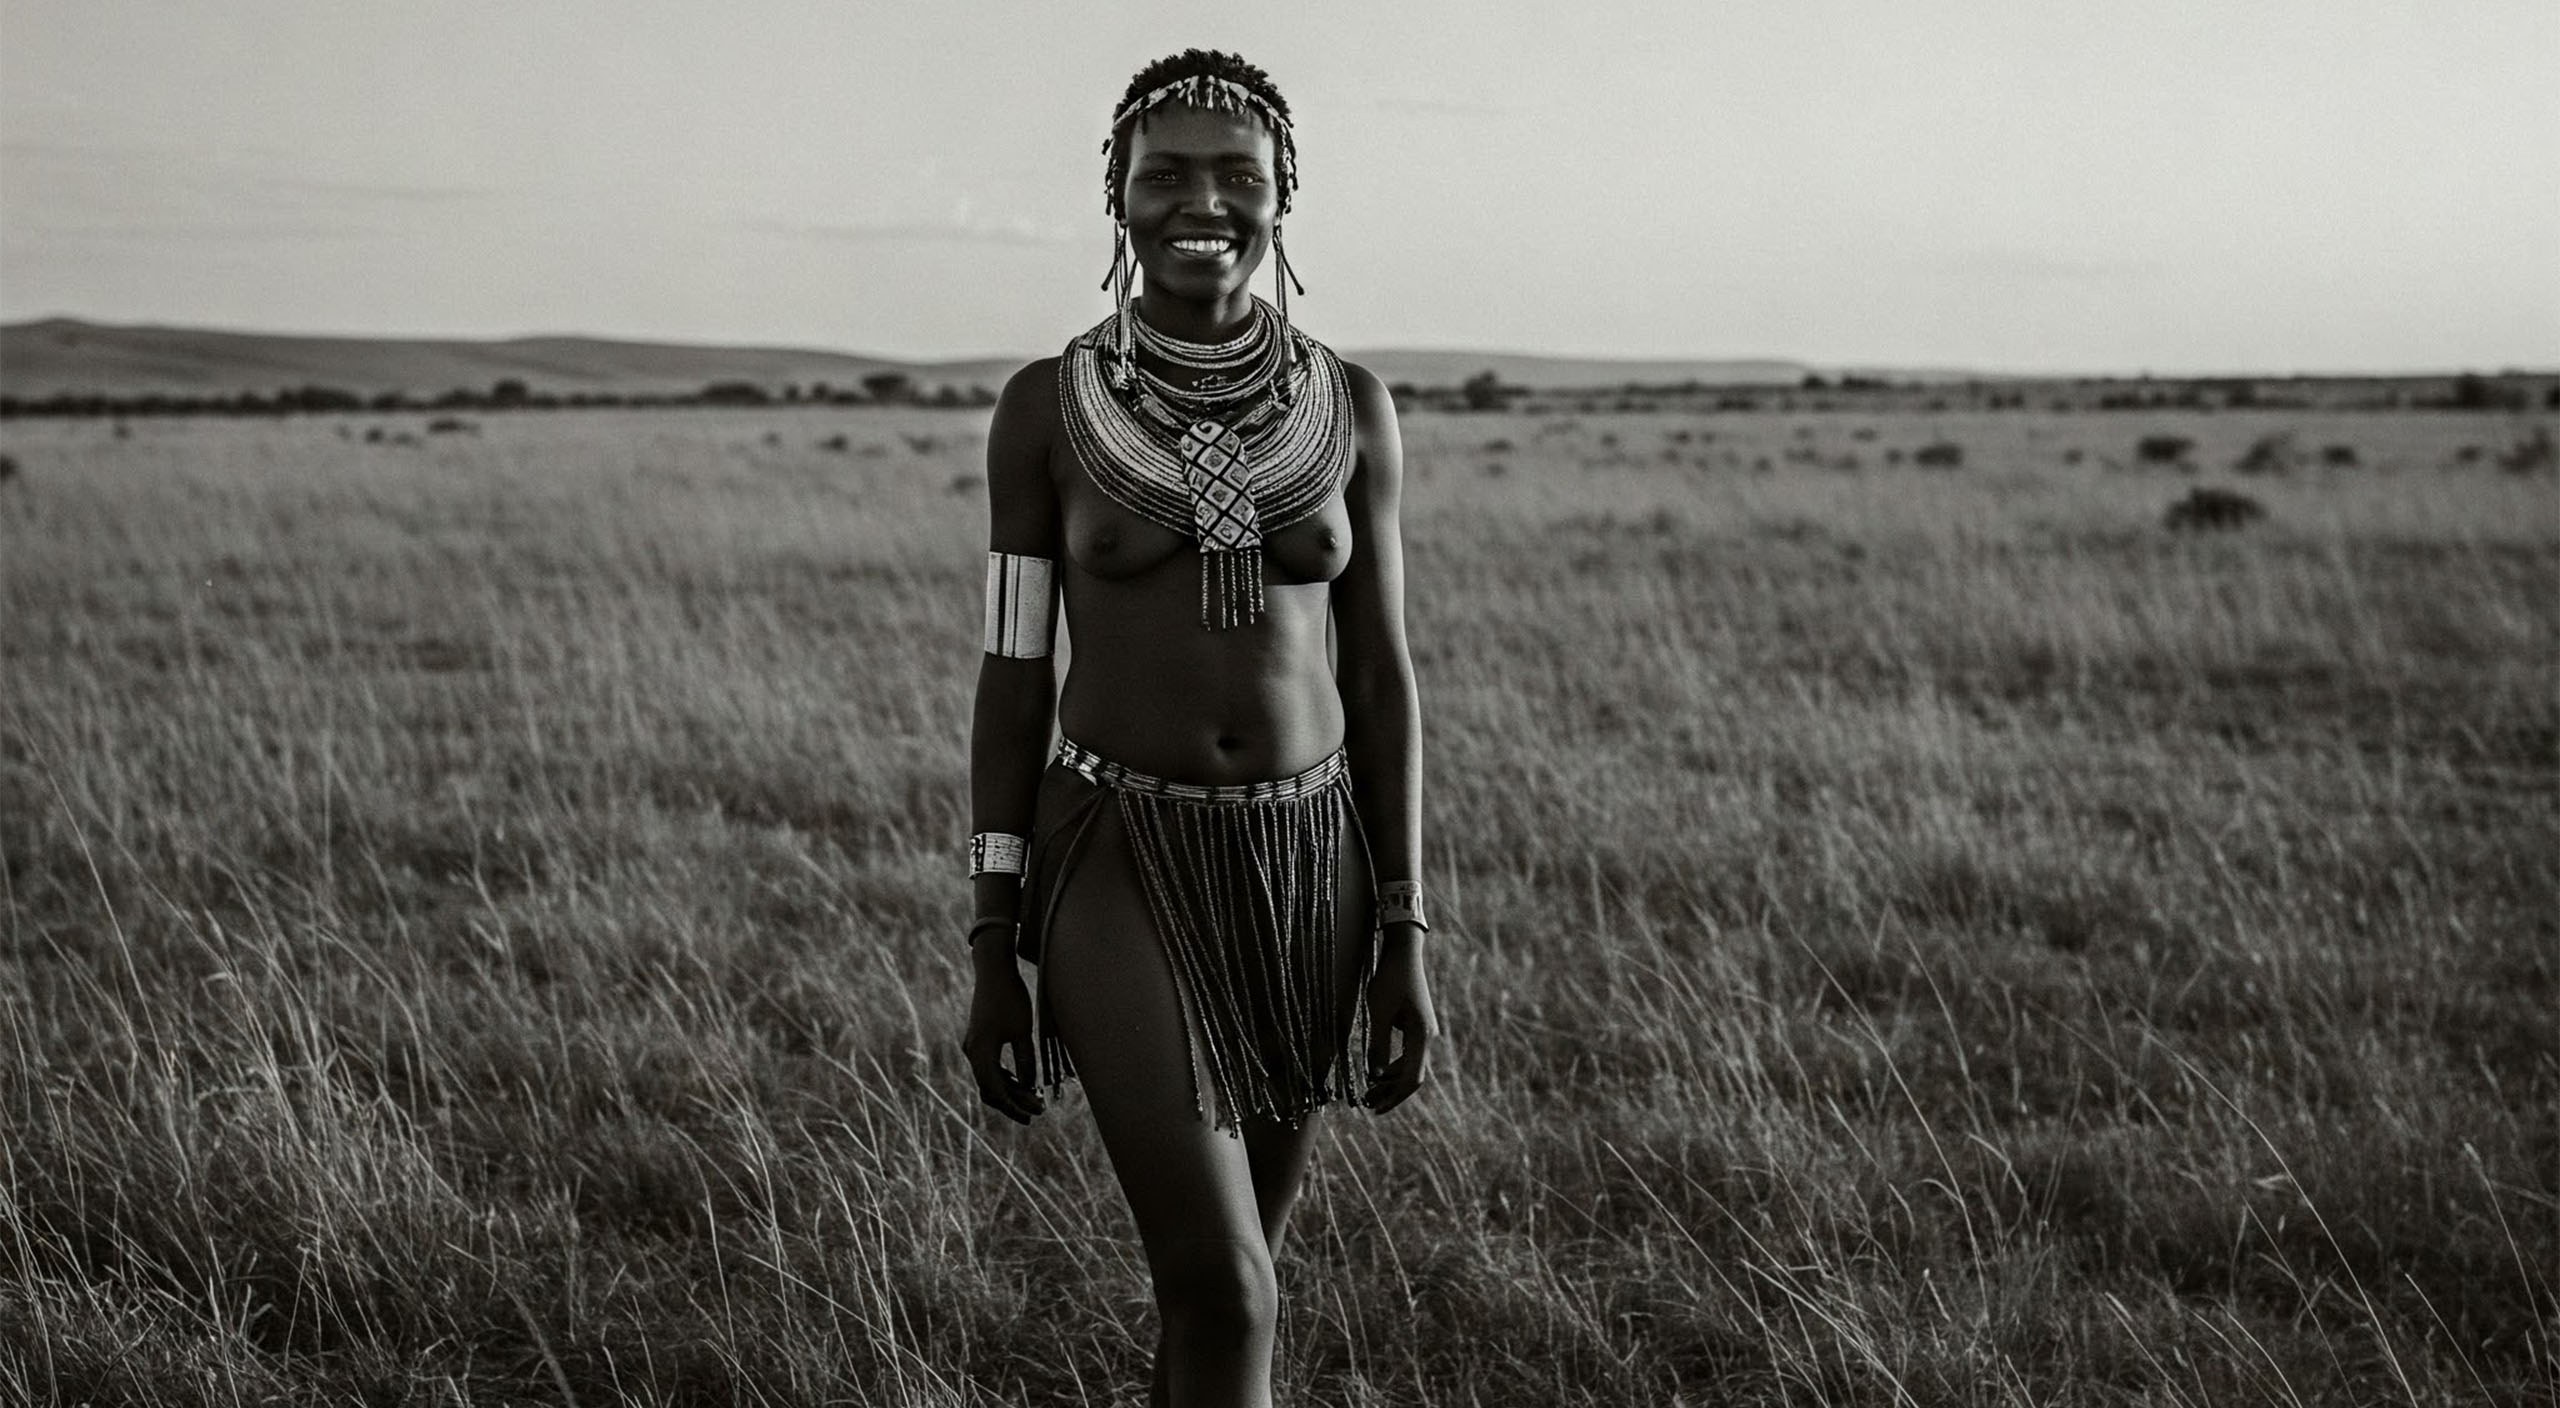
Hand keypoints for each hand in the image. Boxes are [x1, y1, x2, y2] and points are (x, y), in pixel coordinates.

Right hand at [962, 956, 1044, 1124]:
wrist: (994, 971)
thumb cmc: (1011, 998)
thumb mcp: (1023, 1031)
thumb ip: (1025, 1061)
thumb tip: (1029, 1087)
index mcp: (981, 1052)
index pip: (995, 1091)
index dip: (1014, 1106)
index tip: (1032, 1115)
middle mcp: (973, 1052)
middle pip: (990, 1089)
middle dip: (1013, 1102)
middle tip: (1037, 1112)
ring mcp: (974, 1046)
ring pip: (990, 1079)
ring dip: (1010, 1091)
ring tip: (1034, 1099)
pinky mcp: (980, 1040)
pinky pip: (990, 1067)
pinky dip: (1005, 1078)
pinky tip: (1023, 1083)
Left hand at [1363, 930, 1436, 1112]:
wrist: (1403, 952)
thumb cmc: (1390, 979)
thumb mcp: (1379, 1012)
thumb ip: (1378, 1045)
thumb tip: (1374, 1076)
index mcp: (1421, 1036)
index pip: (1412, 1079)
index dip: (1394, 1097)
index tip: (1375, 1109)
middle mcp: (1427, 1037)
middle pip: (1411, 1076)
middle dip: (1390, 1092)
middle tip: (1367, 1104)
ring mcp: (1423, 1032)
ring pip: (1409, 1066)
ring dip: (1389, 1080)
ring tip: (1368, 1091)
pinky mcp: (1416, 1026)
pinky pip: (1407, 1054)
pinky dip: (1392, 1066)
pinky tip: (1376, 1071)